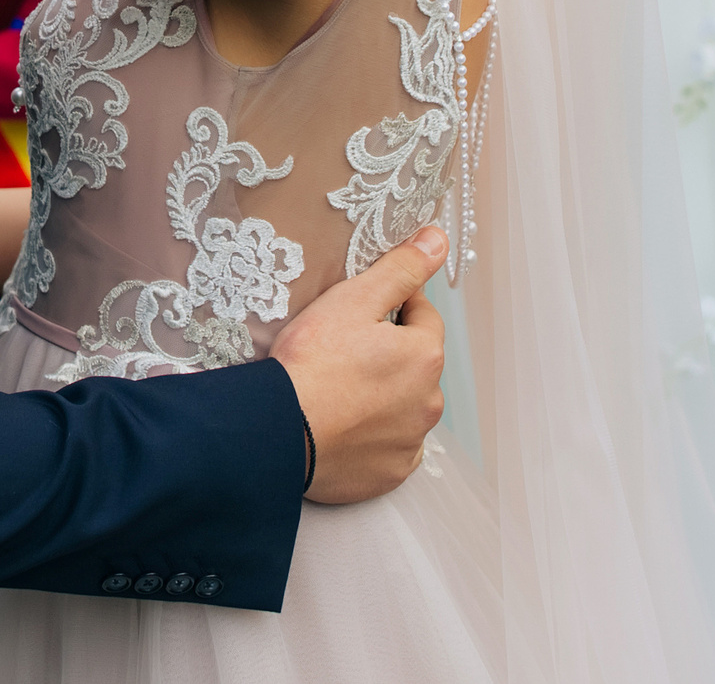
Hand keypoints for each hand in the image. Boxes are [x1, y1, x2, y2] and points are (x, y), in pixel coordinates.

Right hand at [269, 224, 448, 504]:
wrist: (276, 431)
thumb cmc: (312, 363)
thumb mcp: (353, 299)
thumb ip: (401, 269)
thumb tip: (438, 240)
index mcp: (424, 356)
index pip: (422, 315)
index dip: (392, 305)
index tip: (361, 309)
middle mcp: (428, 402)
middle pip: (415, 364)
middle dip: (389, 353)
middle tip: (343, 349)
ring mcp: (409, 442)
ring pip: (404, 406)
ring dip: (383, 395)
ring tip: (338, 389)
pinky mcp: (388, 474)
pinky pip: (390, 447)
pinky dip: (373, 436)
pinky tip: (343, 425)